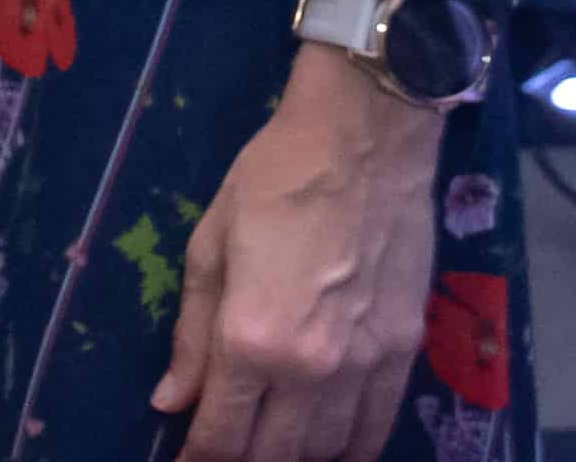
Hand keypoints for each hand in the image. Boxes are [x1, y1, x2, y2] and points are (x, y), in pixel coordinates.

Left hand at [152, 45, 445, 460]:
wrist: (363, 145)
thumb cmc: (271, 181)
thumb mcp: (208, 247)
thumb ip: (192, 335)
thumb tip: (170, 399)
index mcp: (251, 339)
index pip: (221, 433)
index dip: (198, 457)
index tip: (183, 461)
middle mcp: (310, 369)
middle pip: (275, 453)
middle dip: (241, 458)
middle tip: (222, 446)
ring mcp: (365, 367)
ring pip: (327, 450)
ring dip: (294, 455)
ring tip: (268, 443)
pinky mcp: (405, 355)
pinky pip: (378, 429)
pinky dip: (351, 448)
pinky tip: (330, 445)